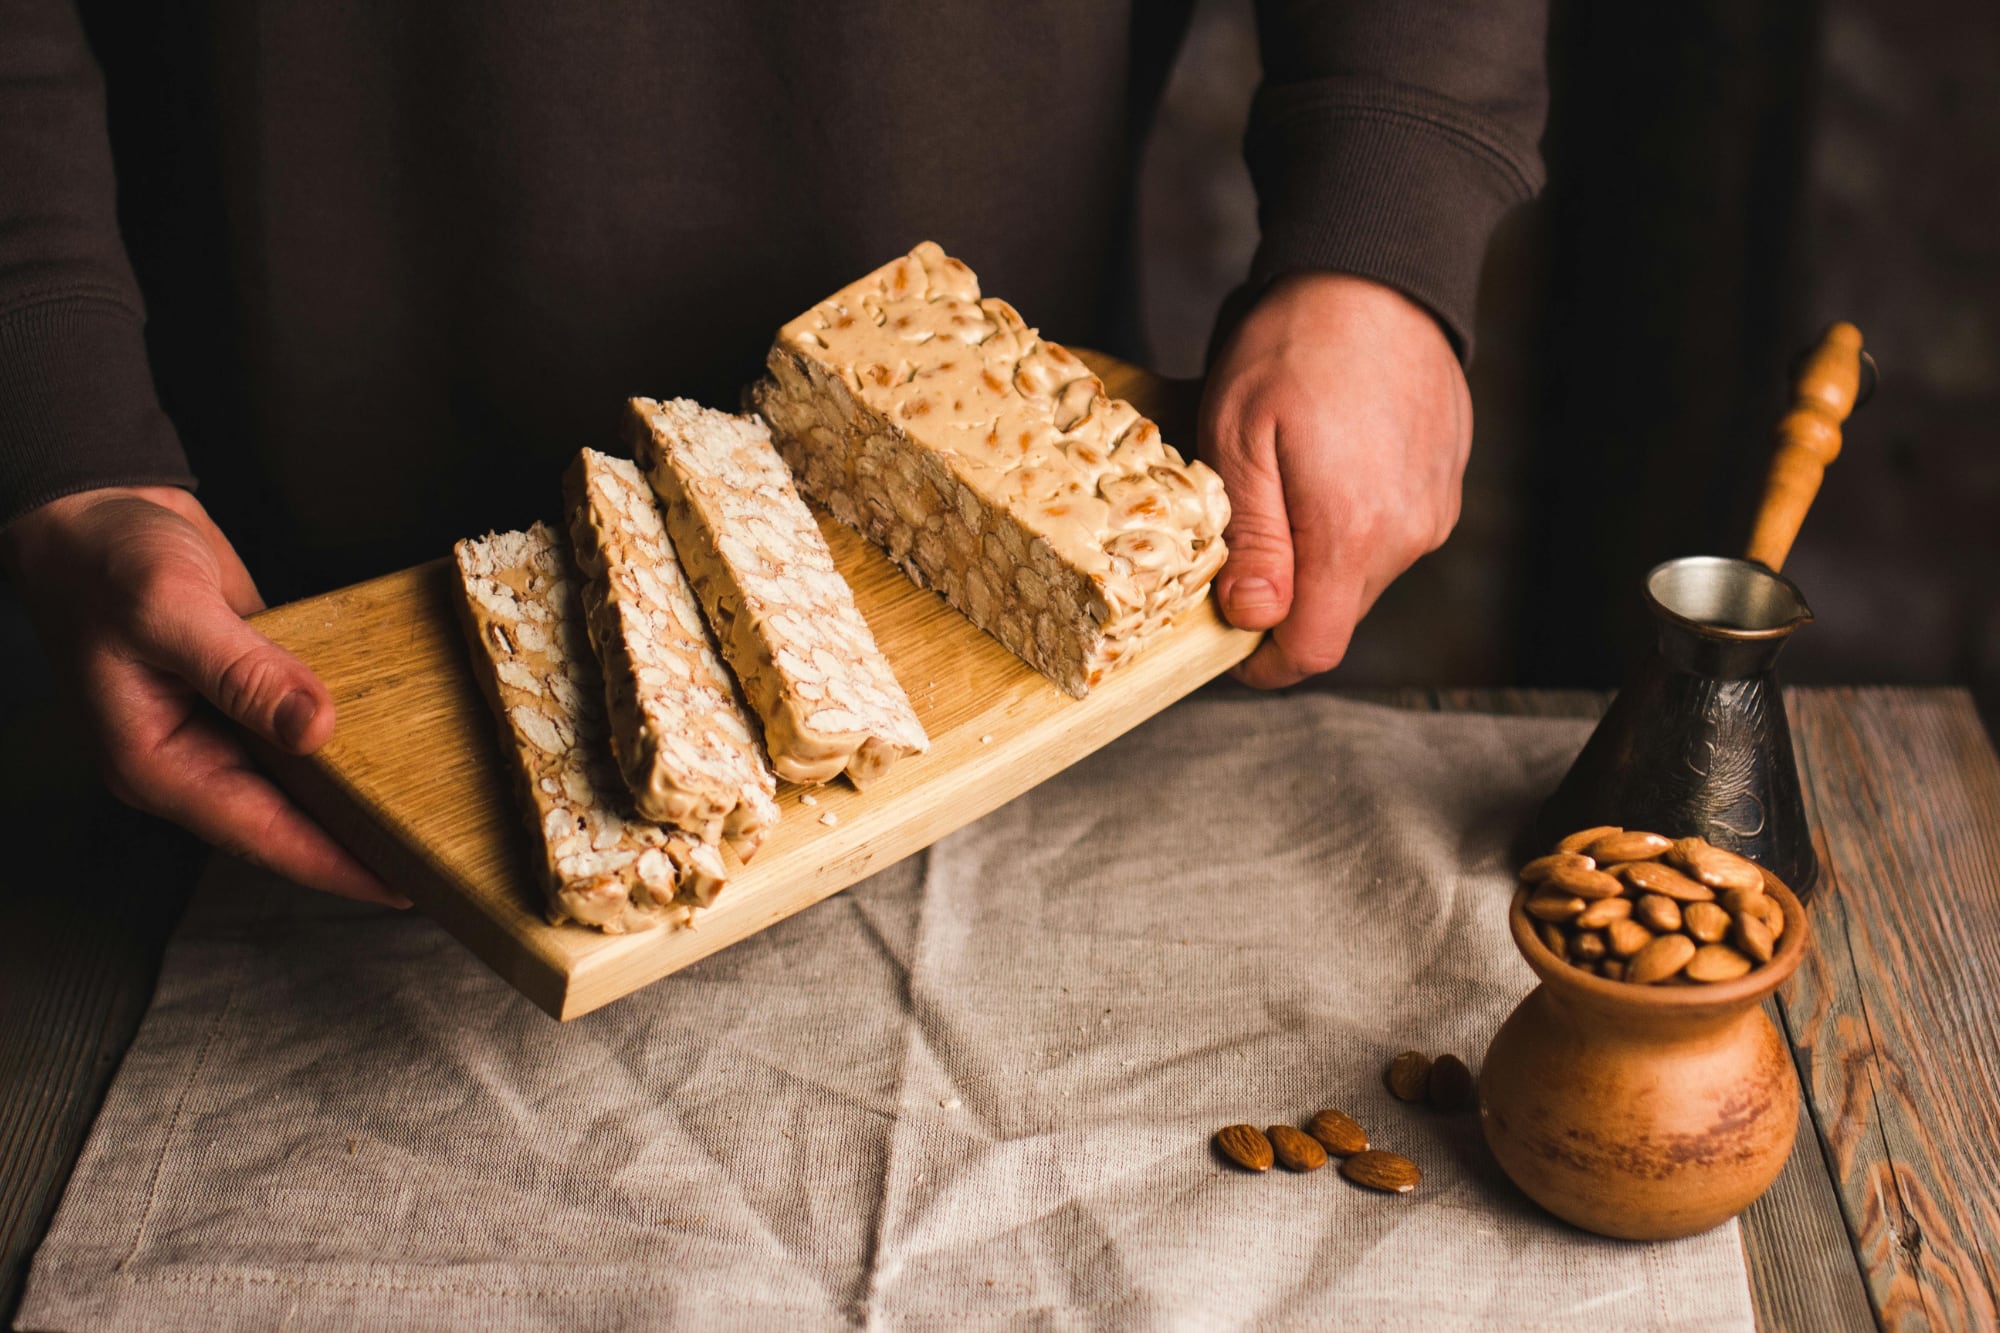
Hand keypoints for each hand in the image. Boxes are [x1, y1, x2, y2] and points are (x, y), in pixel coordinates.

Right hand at [0, 486, 406, 905]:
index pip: (261, 834)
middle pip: (289, 822)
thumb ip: (242, 671)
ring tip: (439, 814)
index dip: (335, 865)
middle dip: (361, 844)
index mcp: (158, 762)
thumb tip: (313, 729)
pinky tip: (407, 743)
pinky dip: (352, 740)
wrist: (96, 509)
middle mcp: (193, 757)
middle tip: (444, 858)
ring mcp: (222, 728)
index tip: (404, 885)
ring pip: (304, 781)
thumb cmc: (105, 559)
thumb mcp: (169, 608)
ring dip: (364, 794)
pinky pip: (306, 733)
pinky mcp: (249, 695)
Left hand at [1200, 272, 1471, 687]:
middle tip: (1238, 538)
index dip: (1263, 660)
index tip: (1226, 638)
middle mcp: (1409, 534)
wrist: (1377, 271)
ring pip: (1362, 573)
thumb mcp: (1240, 438)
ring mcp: (1435, 510)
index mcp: (1354, 533)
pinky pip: (1390, 531)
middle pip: (1335, 613)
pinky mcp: (1445, 483)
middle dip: (1283, 597)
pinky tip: (1325, 462)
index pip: (1313, 648)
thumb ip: (1253, 540)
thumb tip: (1254, 619)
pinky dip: (1350, 519)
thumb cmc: (1296, 344)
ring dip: (1317, 553)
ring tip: (1282, 484)